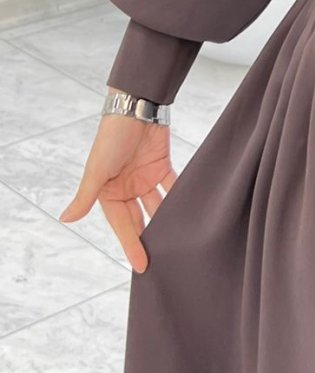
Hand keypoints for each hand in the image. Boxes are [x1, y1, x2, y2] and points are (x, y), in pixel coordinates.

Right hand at [59, 111, 178, 273]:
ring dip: (168, 220)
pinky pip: (172, 187)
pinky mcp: (162, 166)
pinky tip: (190, 213)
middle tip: (165, 260)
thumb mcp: (97, 170)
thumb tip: (65, 219)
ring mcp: (145, 178)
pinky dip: (180, 198)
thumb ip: (85, 197)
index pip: (123, 225)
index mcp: (109, 193)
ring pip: (158, 205)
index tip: (142, 266)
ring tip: (181, 242)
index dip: (132, 245)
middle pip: (141, 219)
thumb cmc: (111, 137)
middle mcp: (127, 188)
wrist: (135, 106)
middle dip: (151, 238)